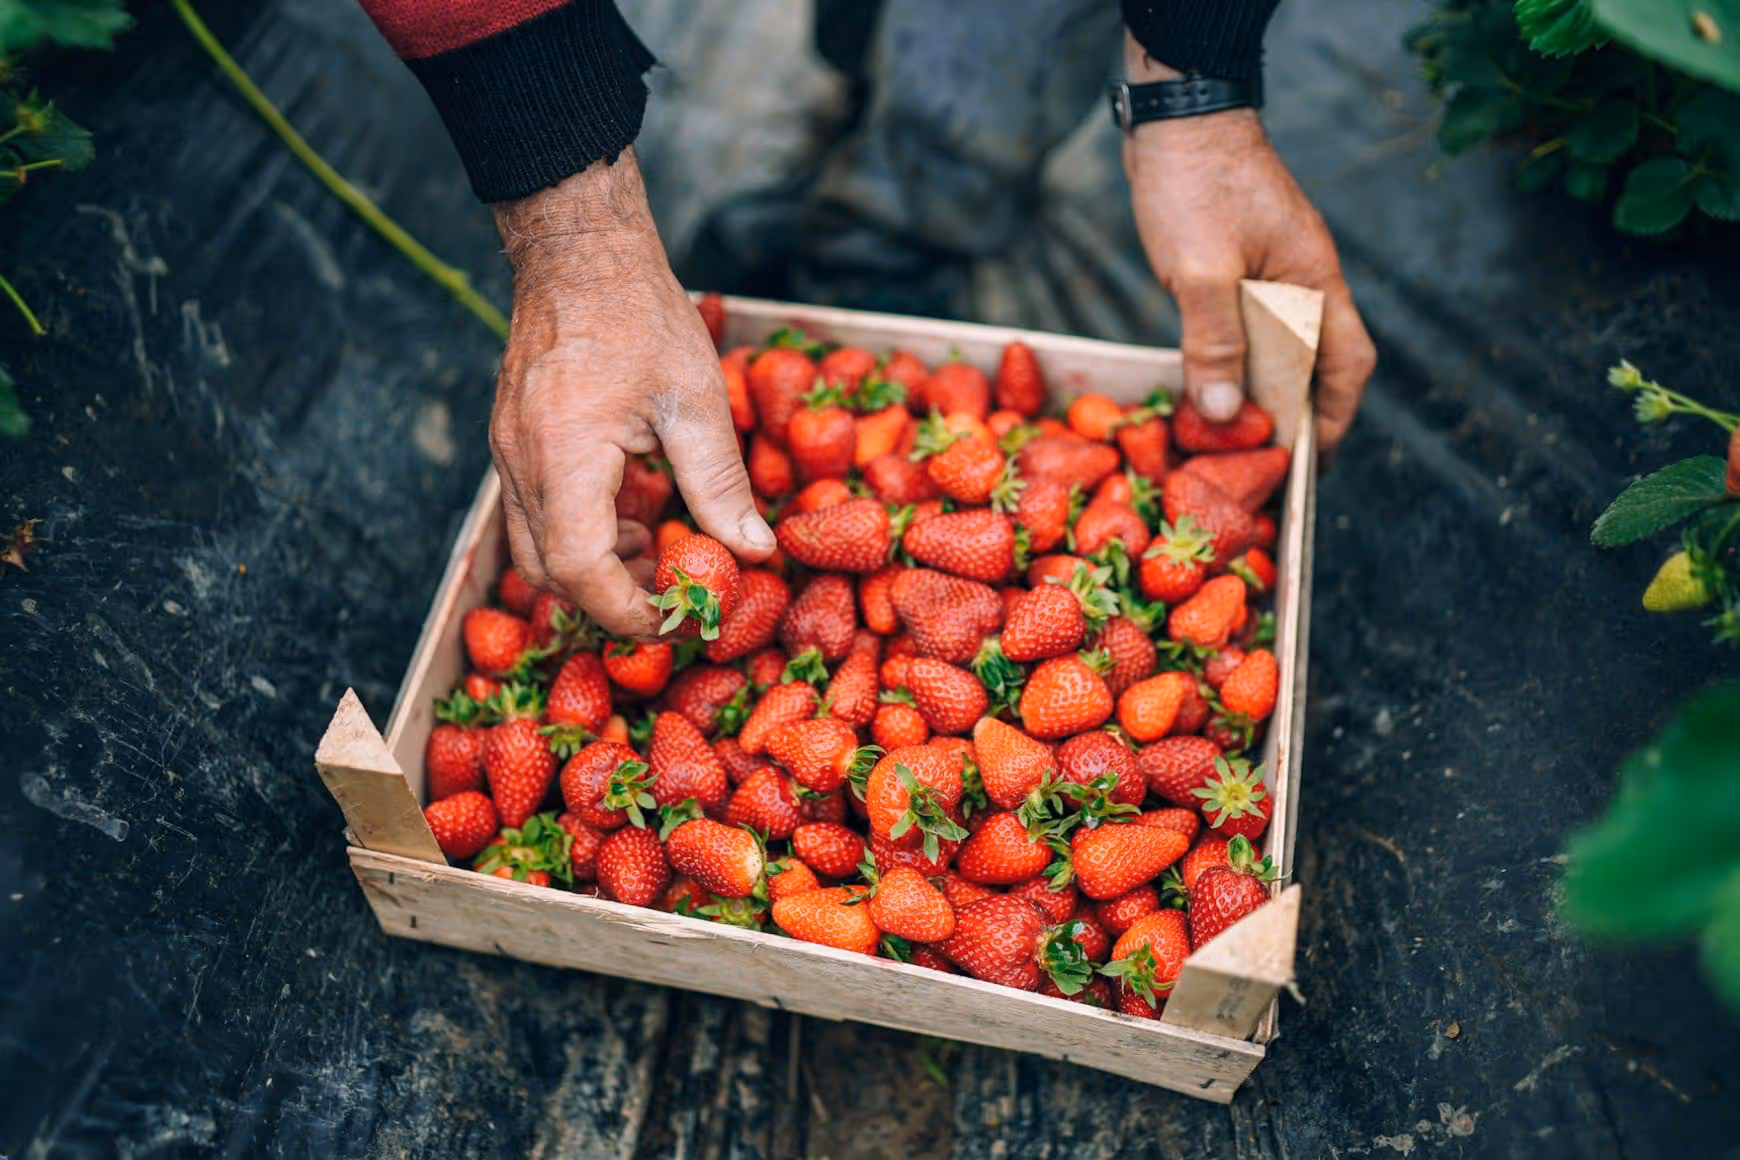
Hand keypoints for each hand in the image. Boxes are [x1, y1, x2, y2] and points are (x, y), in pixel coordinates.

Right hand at [489, 151, 773, 636]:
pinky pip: (535, 516)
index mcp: (565, 454)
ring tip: (657, 553)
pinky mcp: (511, 445)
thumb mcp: (695, 400)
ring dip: (594, 570)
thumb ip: (720, 483)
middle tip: (673, 595)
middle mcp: (521, 463)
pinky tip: (629, 515)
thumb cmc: (638, 314)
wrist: (579, 252)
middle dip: (610, 600)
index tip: (676, 617)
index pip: (579, 569)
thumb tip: (753, 550)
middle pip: (549, 573)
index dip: (627, 609)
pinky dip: (580, 535)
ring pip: (535, 550)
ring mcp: (507, 454)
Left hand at [1121, 44, 1375, 451]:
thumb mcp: (1200, 270)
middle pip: (1316, 364)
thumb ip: (1213, 342)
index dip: (1334, 418)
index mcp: (1315, 281)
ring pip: (1278, 346)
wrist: (1175, 115)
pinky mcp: (1238, 264)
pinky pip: (1246, 326)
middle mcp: (1304, 280)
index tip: (1310, 464)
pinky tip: (1206, 384)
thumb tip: (1222, 414)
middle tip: (1265, 466)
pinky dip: (1233, 360)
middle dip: (1295, 415)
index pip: (1348, 365)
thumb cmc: (1195, 183)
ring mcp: (1272, 271)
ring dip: (1260, 390)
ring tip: (1232, 439)